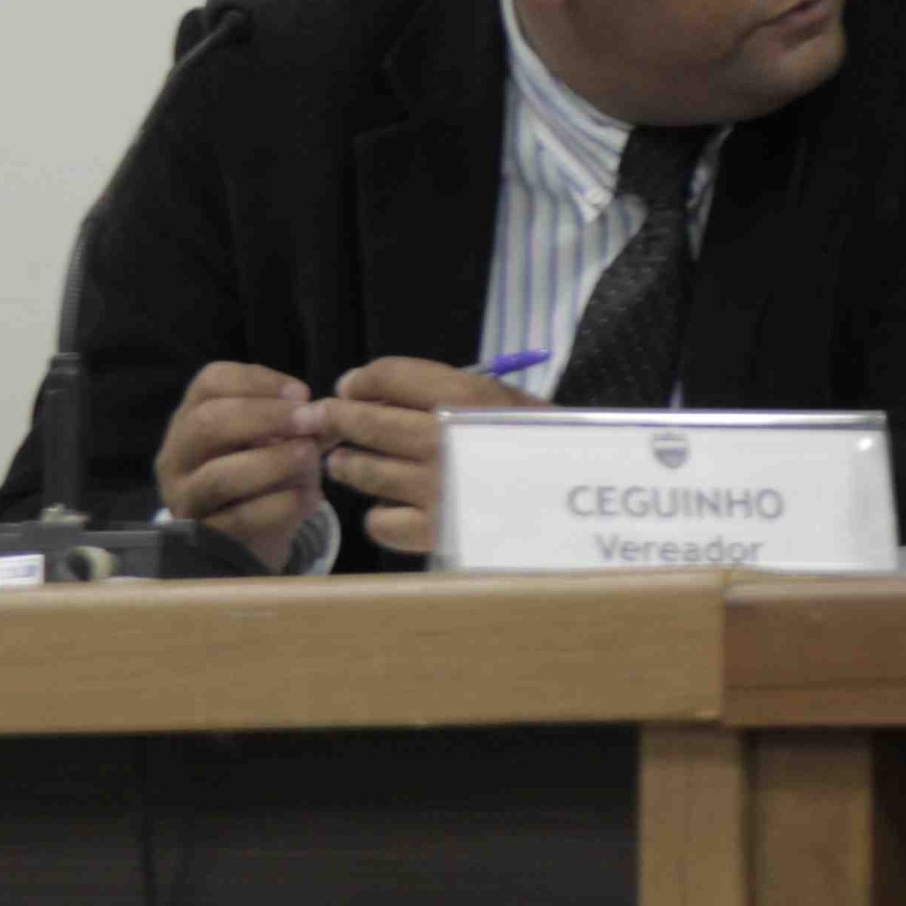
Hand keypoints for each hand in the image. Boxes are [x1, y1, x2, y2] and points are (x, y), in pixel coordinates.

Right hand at [154, 363, 324, 570]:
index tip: (303, 393)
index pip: (211, 382)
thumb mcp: (277, 441)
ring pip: (218, 476)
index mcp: (192, 417)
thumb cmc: (262, 474)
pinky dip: (281, 507)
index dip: (258, 381)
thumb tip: (333, 413)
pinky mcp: (204, 536)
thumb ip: (302, 424)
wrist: (246, 538)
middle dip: (266, 417)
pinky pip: (239, 520)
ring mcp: (185, 498)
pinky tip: (313, 499)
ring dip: (273, 462)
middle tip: (312, 420)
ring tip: (312, 458)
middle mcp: (177, 455)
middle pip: (207, 422)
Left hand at [306, 358, 547, 559]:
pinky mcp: (433, 531)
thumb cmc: (544, 443)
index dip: (360, 379)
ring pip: (362, 469)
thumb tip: (379, 390)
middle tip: (326, 421)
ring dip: (346, 463)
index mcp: (465, 396)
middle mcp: (442, 437)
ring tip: (345, 462)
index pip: (387, 375)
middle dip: (336, 417)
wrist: (579, 501)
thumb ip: (449, 390)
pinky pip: (380, 521)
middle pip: (363, 419)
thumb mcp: (507, 400)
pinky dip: (378, 515)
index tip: (350, 388)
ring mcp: (434, 486)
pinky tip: (389, 508)